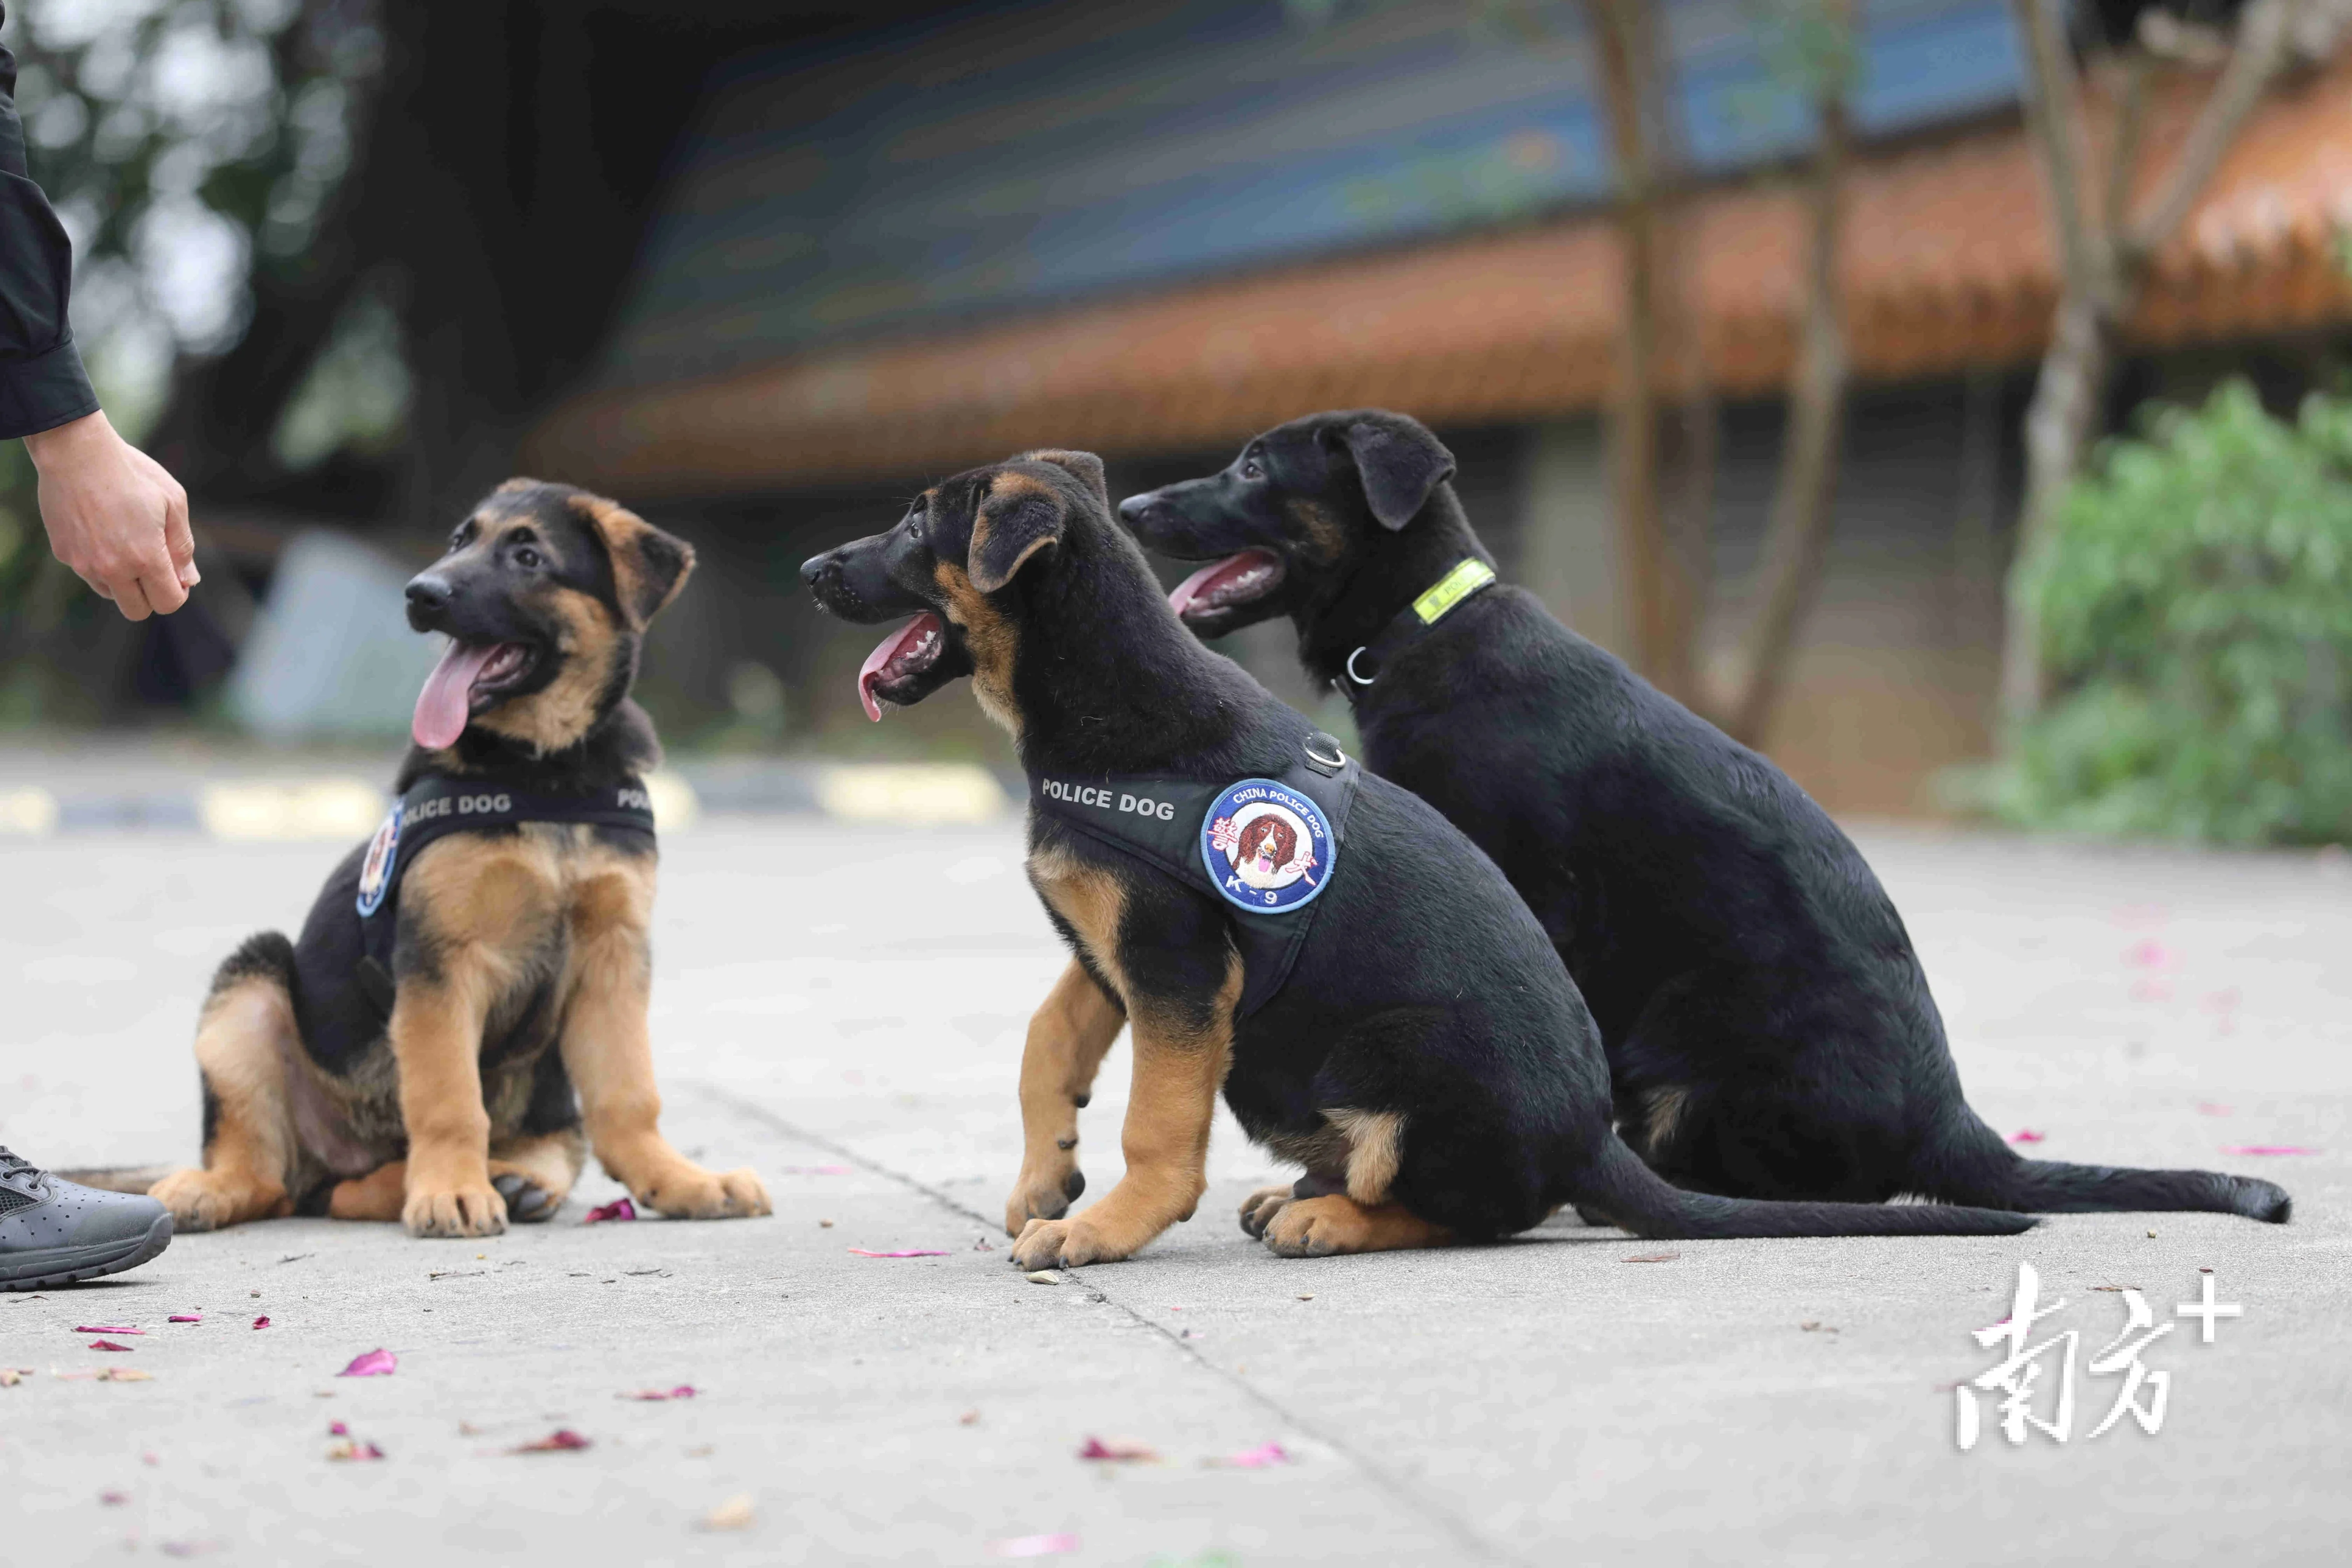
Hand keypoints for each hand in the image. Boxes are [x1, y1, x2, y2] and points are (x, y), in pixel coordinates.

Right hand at [25, 410, 196, 620]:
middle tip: (154, 567)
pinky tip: (103, 533)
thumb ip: (182, 546)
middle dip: (150, 596)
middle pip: (136, 610)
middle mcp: (112, 568)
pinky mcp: (64, 554)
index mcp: (146, 557)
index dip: (178, 593)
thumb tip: (189, 580)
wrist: (76, 452)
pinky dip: (100, 564)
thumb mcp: (173, 502)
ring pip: (110, 594)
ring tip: (126, 543)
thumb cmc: (132, 473)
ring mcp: (84, 563)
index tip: (177, 576)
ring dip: (123, 581)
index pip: (168, 602)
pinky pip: (88, 573)